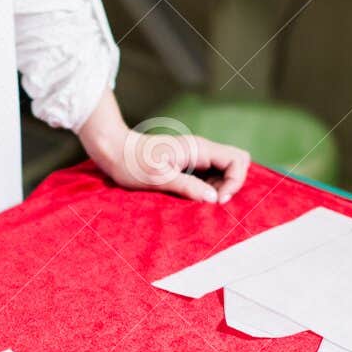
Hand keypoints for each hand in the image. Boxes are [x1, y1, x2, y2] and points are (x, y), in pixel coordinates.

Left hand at [77, 91, 249, 203]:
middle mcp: (201, 150)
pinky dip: (209, 189)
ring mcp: (195, 157)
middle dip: (232, 184)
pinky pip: (210, 176)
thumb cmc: (132, 163)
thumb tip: (213, 199)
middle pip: (236, 163)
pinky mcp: (188, 165)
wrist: (114, 151)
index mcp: (198, 148)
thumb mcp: (159, 178)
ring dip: (220, 189)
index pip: (237, 160)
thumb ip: (187, 187)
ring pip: (224, 171)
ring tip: (202, 203)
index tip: (219, 201)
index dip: (235, 182)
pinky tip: (195, 199)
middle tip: (214, 202)